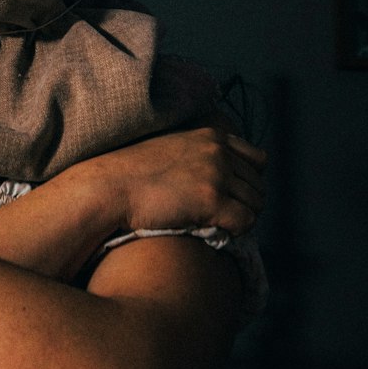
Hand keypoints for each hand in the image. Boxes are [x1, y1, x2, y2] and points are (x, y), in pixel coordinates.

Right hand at [99, 123, 265, 236]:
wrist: (109, 187)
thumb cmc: (132, 175)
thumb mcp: (172, 150)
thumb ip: (199, 155)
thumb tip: (220, 179)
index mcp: (212, 136)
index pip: (258, 160)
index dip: (249, 182)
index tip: (232, 196)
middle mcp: (219, 152)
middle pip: (259, 185)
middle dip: (245, 204)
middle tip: (223, 218)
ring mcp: (217, 175)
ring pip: (257, 204)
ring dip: (241, 218)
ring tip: (218, 226)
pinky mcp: (211, 200)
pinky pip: (246, 221)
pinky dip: (236, 231)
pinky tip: (215, 232)